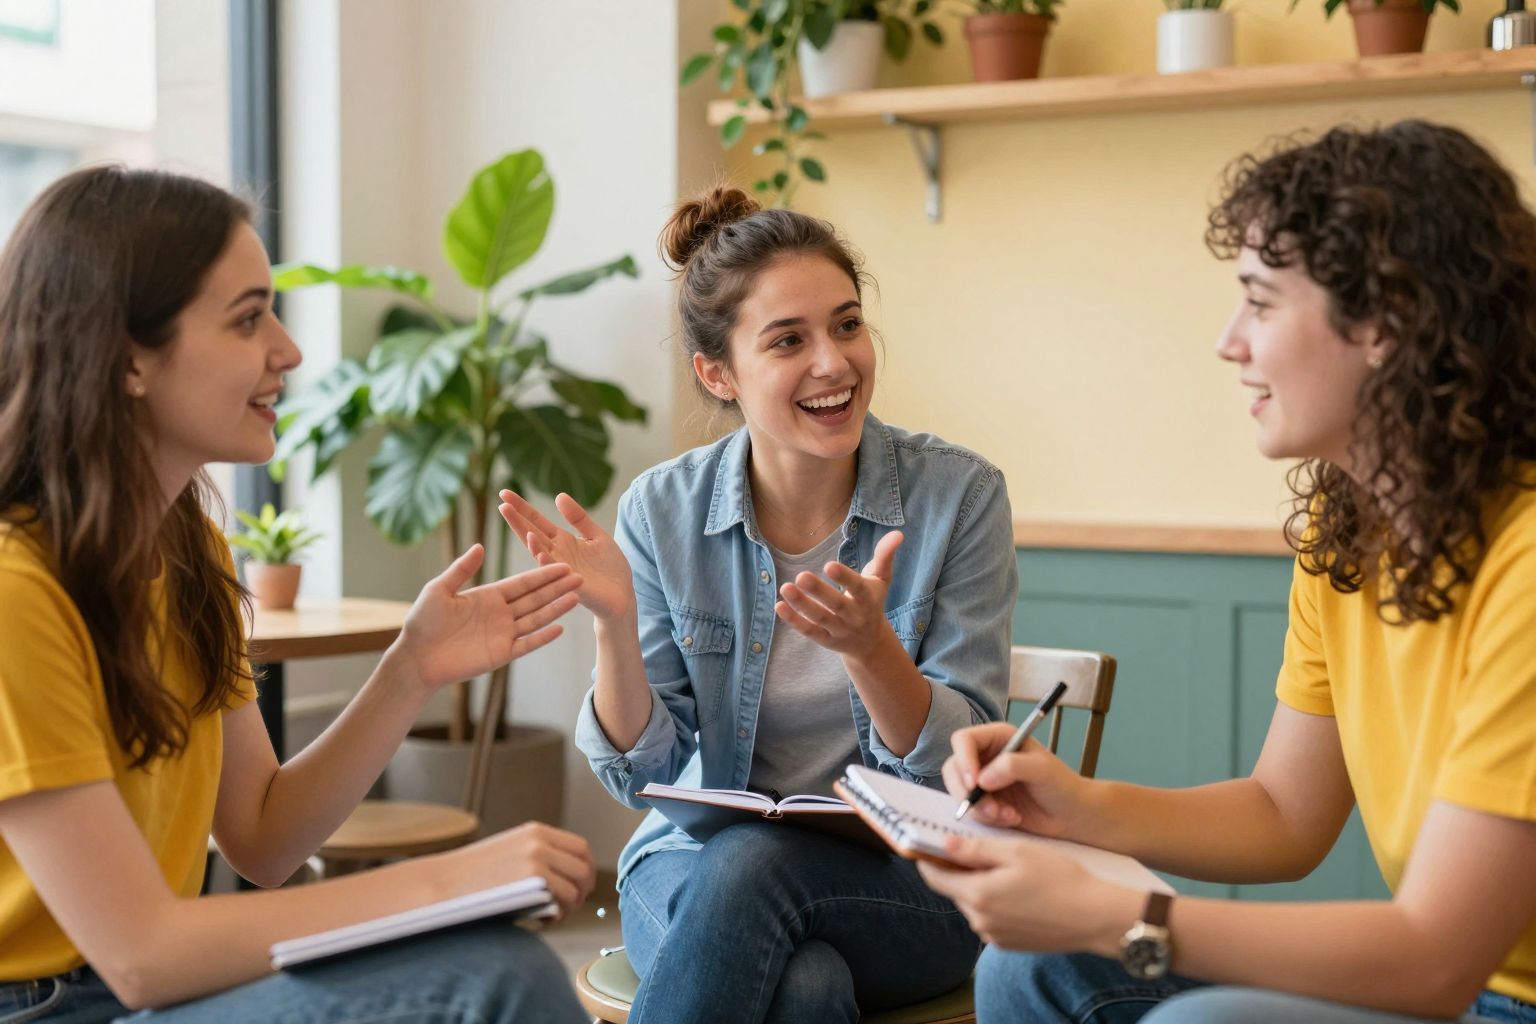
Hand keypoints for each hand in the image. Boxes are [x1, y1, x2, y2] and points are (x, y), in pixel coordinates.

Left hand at [392, 544, 581, 691]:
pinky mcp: (501, 654)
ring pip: (536, 618)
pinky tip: (560, 628)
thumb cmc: (422, 622)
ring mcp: (503, 634)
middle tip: (580, 577)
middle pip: (535, 598)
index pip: (522, 583)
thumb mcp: (439, 590)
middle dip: (557, 587)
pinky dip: (543, 637)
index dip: (543, 574)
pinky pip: (527, 644)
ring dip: (556, 608)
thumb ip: (461, 569)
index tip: (563, 565)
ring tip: (577, 597)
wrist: (416, 658)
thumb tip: (479, 545)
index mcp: (489, 596)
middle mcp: (500, 613)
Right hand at [445, 822, 595, 920]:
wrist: (441, 883)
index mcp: (536, 831)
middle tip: (569, 907)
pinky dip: (559, 914)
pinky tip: (543, 920)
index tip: (580, 888)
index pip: (580, 847)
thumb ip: (538, 859)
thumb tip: (570, 882)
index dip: (586, 870)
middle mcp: (540, 841)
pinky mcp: (532, 880)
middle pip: (583, 867)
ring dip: (571, 905)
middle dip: (583, 891)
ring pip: (576, 886)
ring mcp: (537, 859)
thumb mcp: (509, 853)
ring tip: (553, 915)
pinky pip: (562, 900)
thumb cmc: (472, 877)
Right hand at [499, 491, 635, 623]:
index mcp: (562, 541)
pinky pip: (556, 572)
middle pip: (531, 533)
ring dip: (527, 537)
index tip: (504, 493)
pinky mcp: (571, 583)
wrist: (623, 595)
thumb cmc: (609, 567)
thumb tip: (558, 495)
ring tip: (514, 520)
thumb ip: (578, 518)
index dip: (521, 507)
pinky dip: (546, 562)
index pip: (537, 521)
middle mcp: (557, 555)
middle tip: (501, 503)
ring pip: (539, 552)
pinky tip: (538, 552)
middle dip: (516, 519)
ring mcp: (561, 569)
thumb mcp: (596, 535)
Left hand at [775, 529, 903, 660]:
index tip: (829, 565)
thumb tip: (898, 533)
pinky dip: (794, 621)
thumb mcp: (881, 579)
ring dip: (801, 604)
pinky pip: (809, 631)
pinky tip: (779, 605)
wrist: (871, 643)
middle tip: (801, 576)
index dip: (844, 578)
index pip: (858, 588)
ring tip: (785, 587)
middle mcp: (854, 617)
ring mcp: (839, 630)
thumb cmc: (873, 601)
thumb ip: (885, 556)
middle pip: (836, 605)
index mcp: (868, 599)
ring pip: (820, 618)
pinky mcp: (826, 641)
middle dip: (819, 592)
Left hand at [917, 834, 1132, 952]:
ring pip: (973, 904)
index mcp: (978, 895)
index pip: (935, 877)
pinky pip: (990, 919)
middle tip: (978, 849)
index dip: (929, 858)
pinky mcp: (1008, 944)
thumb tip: (945, 844)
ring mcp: (994, 936)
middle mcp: (980, 921)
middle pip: (955, 890)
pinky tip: (1018, 891)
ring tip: (1006, 869)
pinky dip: (995, 903)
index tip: (928, 844)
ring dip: (979, 886)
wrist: (1095, 917)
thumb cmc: (1061, 879)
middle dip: (960, 870)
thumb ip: (976, 849)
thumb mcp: (1017, 851)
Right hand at [941, 726, 1091, 838]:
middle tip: (990, 809)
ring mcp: (982, 780)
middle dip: (967, 792)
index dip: (963, 760)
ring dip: (980, 808)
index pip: (964, 740)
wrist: (1071, 814)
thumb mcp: (1041, 769)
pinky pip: (971, 810)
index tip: (973, 783)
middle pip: (953, 767)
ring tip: (1008, 816)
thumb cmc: (1061, 785)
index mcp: (997, 737)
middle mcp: (985, 756)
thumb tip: (983, 779)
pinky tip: (1011, 818)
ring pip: (959, 792)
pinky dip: (987, 818)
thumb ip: (1012, 766)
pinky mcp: (984, 802)